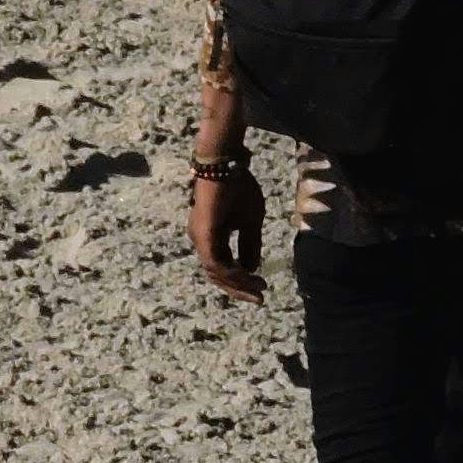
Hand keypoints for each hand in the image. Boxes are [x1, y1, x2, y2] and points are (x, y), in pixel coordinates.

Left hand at [190, 160, 263, 303]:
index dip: (241, 281)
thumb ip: (249, 244)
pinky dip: (232, 272)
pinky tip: (247, 276)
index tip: (262, 288)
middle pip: (217, 275)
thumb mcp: (250, 221)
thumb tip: (251, 268)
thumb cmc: (238, 187)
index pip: (223, 268)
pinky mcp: (204, 233)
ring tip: (258, 288)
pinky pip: (216, 261)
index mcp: (210, 237)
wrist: (226, 164)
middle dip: (239, 289)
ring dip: (238, 283)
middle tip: (259, 298)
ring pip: (216, 272)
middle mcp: (201, 241)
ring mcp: (200, 238)